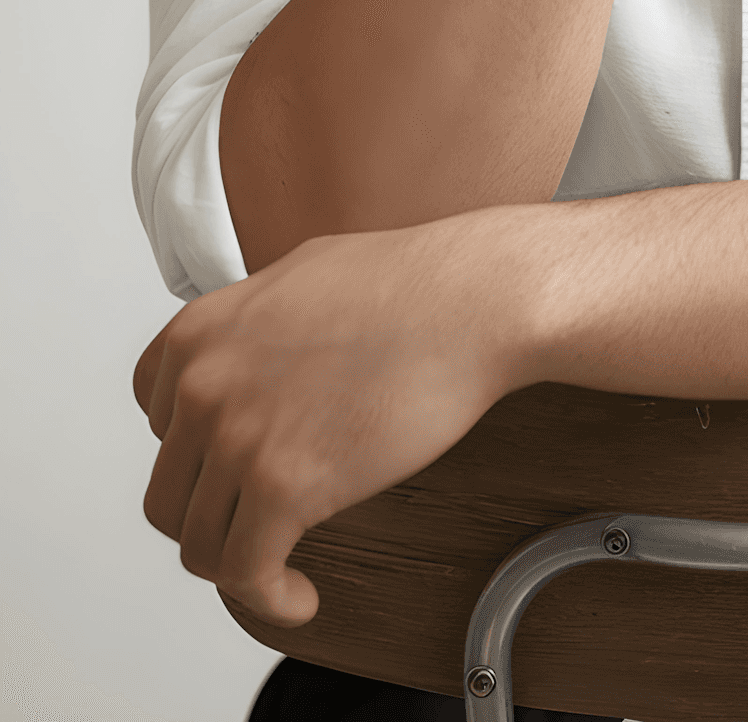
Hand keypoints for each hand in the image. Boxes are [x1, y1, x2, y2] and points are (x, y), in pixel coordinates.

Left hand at [134, 215, 515, 624]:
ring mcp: (237, 437)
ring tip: (280, 564)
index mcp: (199, 333)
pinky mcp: (282, 486)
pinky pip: (247, 574)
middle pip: (169, 493)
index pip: (152, 419)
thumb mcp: (298, 278)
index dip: (194, 451)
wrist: (466, 300)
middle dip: (214, 514)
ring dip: (239, 563)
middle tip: (259, 521)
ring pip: (199, 543)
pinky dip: (270, 598)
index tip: (228, 469)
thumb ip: (254, 324)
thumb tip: (254, 356)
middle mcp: (202, 385)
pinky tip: (300, 596)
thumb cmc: (406, 284)